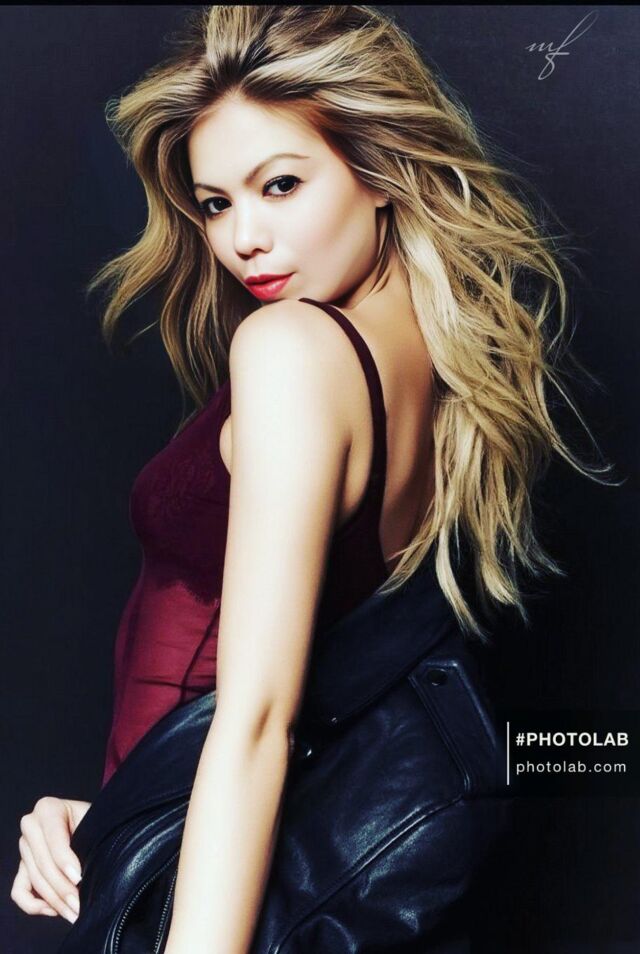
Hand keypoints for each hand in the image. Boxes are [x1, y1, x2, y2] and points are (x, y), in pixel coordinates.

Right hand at [11, 796, 90, 922]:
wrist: (91, 822)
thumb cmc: (94, 821)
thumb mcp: (93, 821)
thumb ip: (89, 836)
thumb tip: (85, 869)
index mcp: (47, 808)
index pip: (54, 840)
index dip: (65, 861)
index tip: (79, 878)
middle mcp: (30, 825)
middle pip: (43, 864)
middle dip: (63, 888)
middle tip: (79, 905)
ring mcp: (24, 847)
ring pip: (35, 880)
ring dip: (54, 901)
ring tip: (74, 912)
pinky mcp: (22, 867)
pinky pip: (19, 891)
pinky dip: (33, 904)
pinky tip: (54, 910)